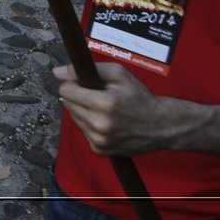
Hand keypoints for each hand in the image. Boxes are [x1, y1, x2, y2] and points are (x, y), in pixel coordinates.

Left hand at [54, 61, 170, 155]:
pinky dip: (89, 125)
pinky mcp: (100, 150)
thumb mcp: (119, 74)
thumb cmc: (140, 97)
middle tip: (98, 96)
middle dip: (78, 97)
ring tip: (104, 109)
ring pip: (74, 118)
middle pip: (68, 104)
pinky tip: (105, 122)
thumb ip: (87, 70)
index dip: (73, 84)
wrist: (162, 125)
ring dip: (83, 111)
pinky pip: (83, 131)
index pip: (66, 91)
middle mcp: (99, 125)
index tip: (84, 83)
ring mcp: (99, 140)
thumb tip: (57, 72)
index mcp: (103, 104)